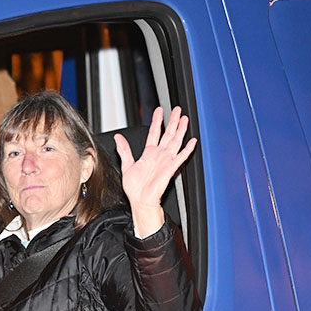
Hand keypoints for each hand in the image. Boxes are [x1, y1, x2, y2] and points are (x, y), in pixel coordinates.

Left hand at [114, 106, 196, 236]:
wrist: (140, 201)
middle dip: (173, 121)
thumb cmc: (135, 188)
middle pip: (168, 134)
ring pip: (175, 142)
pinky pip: (181, 157)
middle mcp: (159, 155)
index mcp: (149, 154)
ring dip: (180, 130)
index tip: (159, 111)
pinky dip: (187, 149)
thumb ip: (124, 150)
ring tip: (185, 119)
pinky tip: (192, 141)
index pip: (154, 133)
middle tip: (177, 110)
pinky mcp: (170, 168)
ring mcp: (166, 161)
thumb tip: (118, 138)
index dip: (157, 121)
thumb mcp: (127, 165)